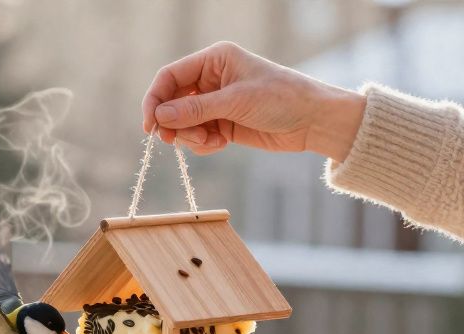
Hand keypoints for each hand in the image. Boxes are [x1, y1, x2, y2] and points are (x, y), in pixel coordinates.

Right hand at [141, 41, 366, 159]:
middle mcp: (211, 79)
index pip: (170, 77)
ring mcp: (217, 103)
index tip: (150, 125)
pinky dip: (203, 144)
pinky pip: (199, 136)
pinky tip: (220, 145)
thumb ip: (196, 110)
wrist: (313, 121)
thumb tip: (160, 116)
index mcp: (214, 60)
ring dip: (190, 136)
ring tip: (210, 141)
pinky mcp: (224, 124)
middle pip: (173, 102)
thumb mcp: (236, 102)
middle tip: (174, 140)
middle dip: (173, 122)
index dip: (155, 99)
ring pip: (184, 123)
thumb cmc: (281, 98)